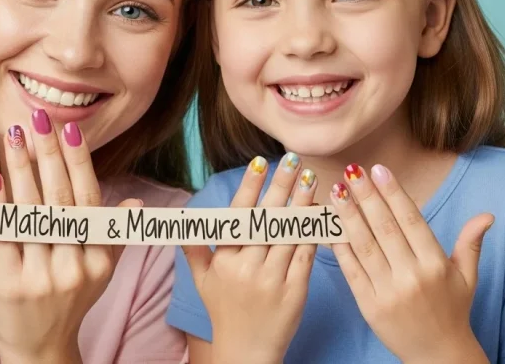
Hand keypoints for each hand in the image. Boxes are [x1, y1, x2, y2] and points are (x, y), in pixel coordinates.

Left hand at [0, 109, 137, 363]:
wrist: (41, 353)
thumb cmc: (68, 304)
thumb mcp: (98, 272)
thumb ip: (112, 235)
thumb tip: (137, 202)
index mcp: (99, 256)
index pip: (88, 198)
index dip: (78, 161)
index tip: (67, 128)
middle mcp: (77, 264)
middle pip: (61, 198)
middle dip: (48, 154)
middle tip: (36, 118)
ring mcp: (46, 276)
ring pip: (32, 212)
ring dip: (21, 169)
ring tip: (11, 136)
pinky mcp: (13, 285)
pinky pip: (5, 237)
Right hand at [182, 153, 318, 363]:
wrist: (246, 351)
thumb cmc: (224, 311)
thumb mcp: (202, 280)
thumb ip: (195, 246)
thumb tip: (184, 216)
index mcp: (224, 261)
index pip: (238, 216)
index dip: (250, 187)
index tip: (260, 162)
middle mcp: (247, 268)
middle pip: (266, 219)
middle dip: (281, 186)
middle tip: (294, 160)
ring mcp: (272, 280)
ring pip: (289, 233)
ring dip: (301, 203)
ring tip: (311, 178)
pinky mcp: (296, 292)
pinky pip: (306, 255)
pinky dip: (313, 232)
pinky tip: (320, 212)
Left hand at [329, 163, 491, 363]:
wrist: (437, 355)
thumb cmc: (452, 311)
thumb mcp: (467, 277)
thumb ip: (470, 243)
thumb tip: (487, 216)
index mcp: (435, 264)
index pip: (412, 221)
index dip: (394, 194)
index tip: (379, 170)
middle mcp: (412, 276)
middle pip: (385, 228)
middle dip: (367, 197)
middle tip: (352, 171)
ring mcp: (388, 291)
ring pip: (364, 246)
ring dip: (348, 216)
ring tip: (336, 190)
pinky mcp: (368, 305)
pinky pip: (351, 269)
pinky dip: (340, 247)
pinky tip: (330, 226)